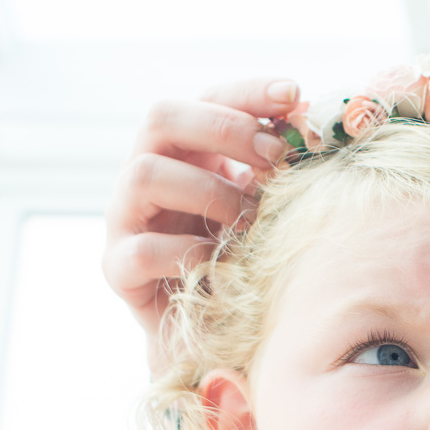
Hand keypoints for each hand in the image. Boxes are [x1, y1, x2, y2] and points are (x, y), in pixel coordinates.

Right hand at [101, 78, 300, 372]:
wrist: (215, 337)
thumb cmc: (246, 263)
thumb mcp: (266, 208)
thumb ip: (278, 168)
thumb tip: (311, 121)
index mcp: (186, 152)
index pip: (208, 98)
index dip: (248, 92)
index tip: (294, 95)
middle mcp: (145, 175)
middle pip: (161, 117)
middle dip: (225, 130)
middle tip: (274, 159)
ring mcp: (124, 220)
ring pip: (146, 174)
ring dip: (210, 192)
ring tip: (251, 221)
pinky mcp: (118, 269)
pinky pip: (144, 249)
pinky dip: (191, 253)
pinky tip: (225, 265)